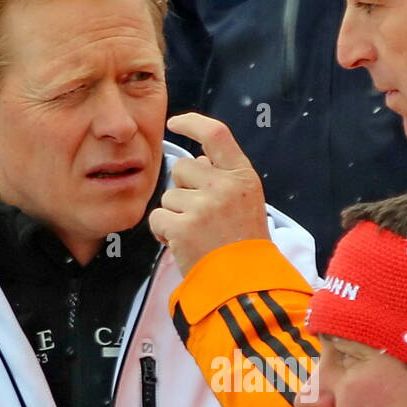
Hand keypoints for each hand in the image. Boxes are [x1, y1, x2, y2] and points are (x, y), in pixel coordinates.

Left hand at [150, 113, 269, 276]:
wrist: (245, 284)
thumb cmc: (244, 245)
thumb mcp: (247, 202)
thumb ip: (224, 177)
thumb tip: (196, 156)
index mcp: (243, 177)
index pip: (216, 134)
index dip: (192, 123)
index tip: (176, 123)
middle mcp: (224, 187)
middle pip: (182, 168)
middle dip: (182, 188)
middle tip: (200, 215)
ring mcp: (203, 207)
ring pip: (168, 196)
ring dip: (175, 214)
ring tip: (197, 234)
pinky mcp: (183, 228)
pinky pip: (158, 217)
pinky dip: (164, 232)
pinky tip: (183, 244)